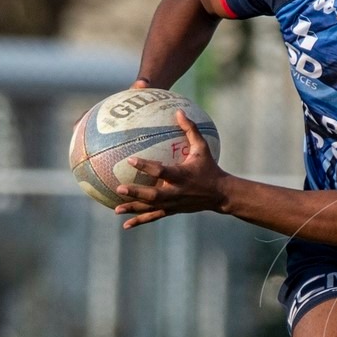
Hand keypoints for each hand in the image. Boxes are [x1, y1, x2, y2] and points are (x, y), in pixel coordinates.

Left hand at [113, 111, 225, 228]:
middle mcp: (176, 192)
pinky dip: (140, 221)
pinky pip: (154, 217)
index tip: (130, 160)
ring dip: (134, 209)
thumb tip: (179, 111)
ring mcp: (173, 204)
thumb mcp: (203, 148)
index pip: (161, 171)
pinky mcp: (172, 211)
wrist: (220, 194)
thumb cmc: (209, 168)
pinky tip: (126, 225)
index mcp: (181, 176)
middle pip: (153, 194)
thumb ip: (190, 130)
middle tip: (119, 187)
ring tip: (116, 209)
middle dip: (136, 192)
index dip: (146, 166)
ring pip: (151, 208)